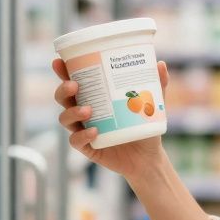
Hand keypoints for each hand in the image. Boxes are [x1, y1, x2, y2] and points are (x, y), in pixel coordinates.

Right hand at [52, 58, 170, 180]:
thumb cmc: (145, 125)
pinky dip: (82, 135)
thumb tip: (160, 64)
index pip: (73, 81)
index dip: (62, 71)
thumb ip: (157, 84)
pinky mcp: (88, 147)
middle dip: (63, 90)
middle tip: (74, 85)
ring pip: (65, 118)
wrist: (148, 157)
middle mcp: (84, 112)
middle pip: (63, 98)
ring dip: (72, 112)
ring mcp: (83, 129)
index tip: (59, 62)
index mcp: (94, 97)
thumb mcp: (153, 103)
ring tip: (87, 110)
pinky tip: (94, 131)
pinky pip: (76, 141)